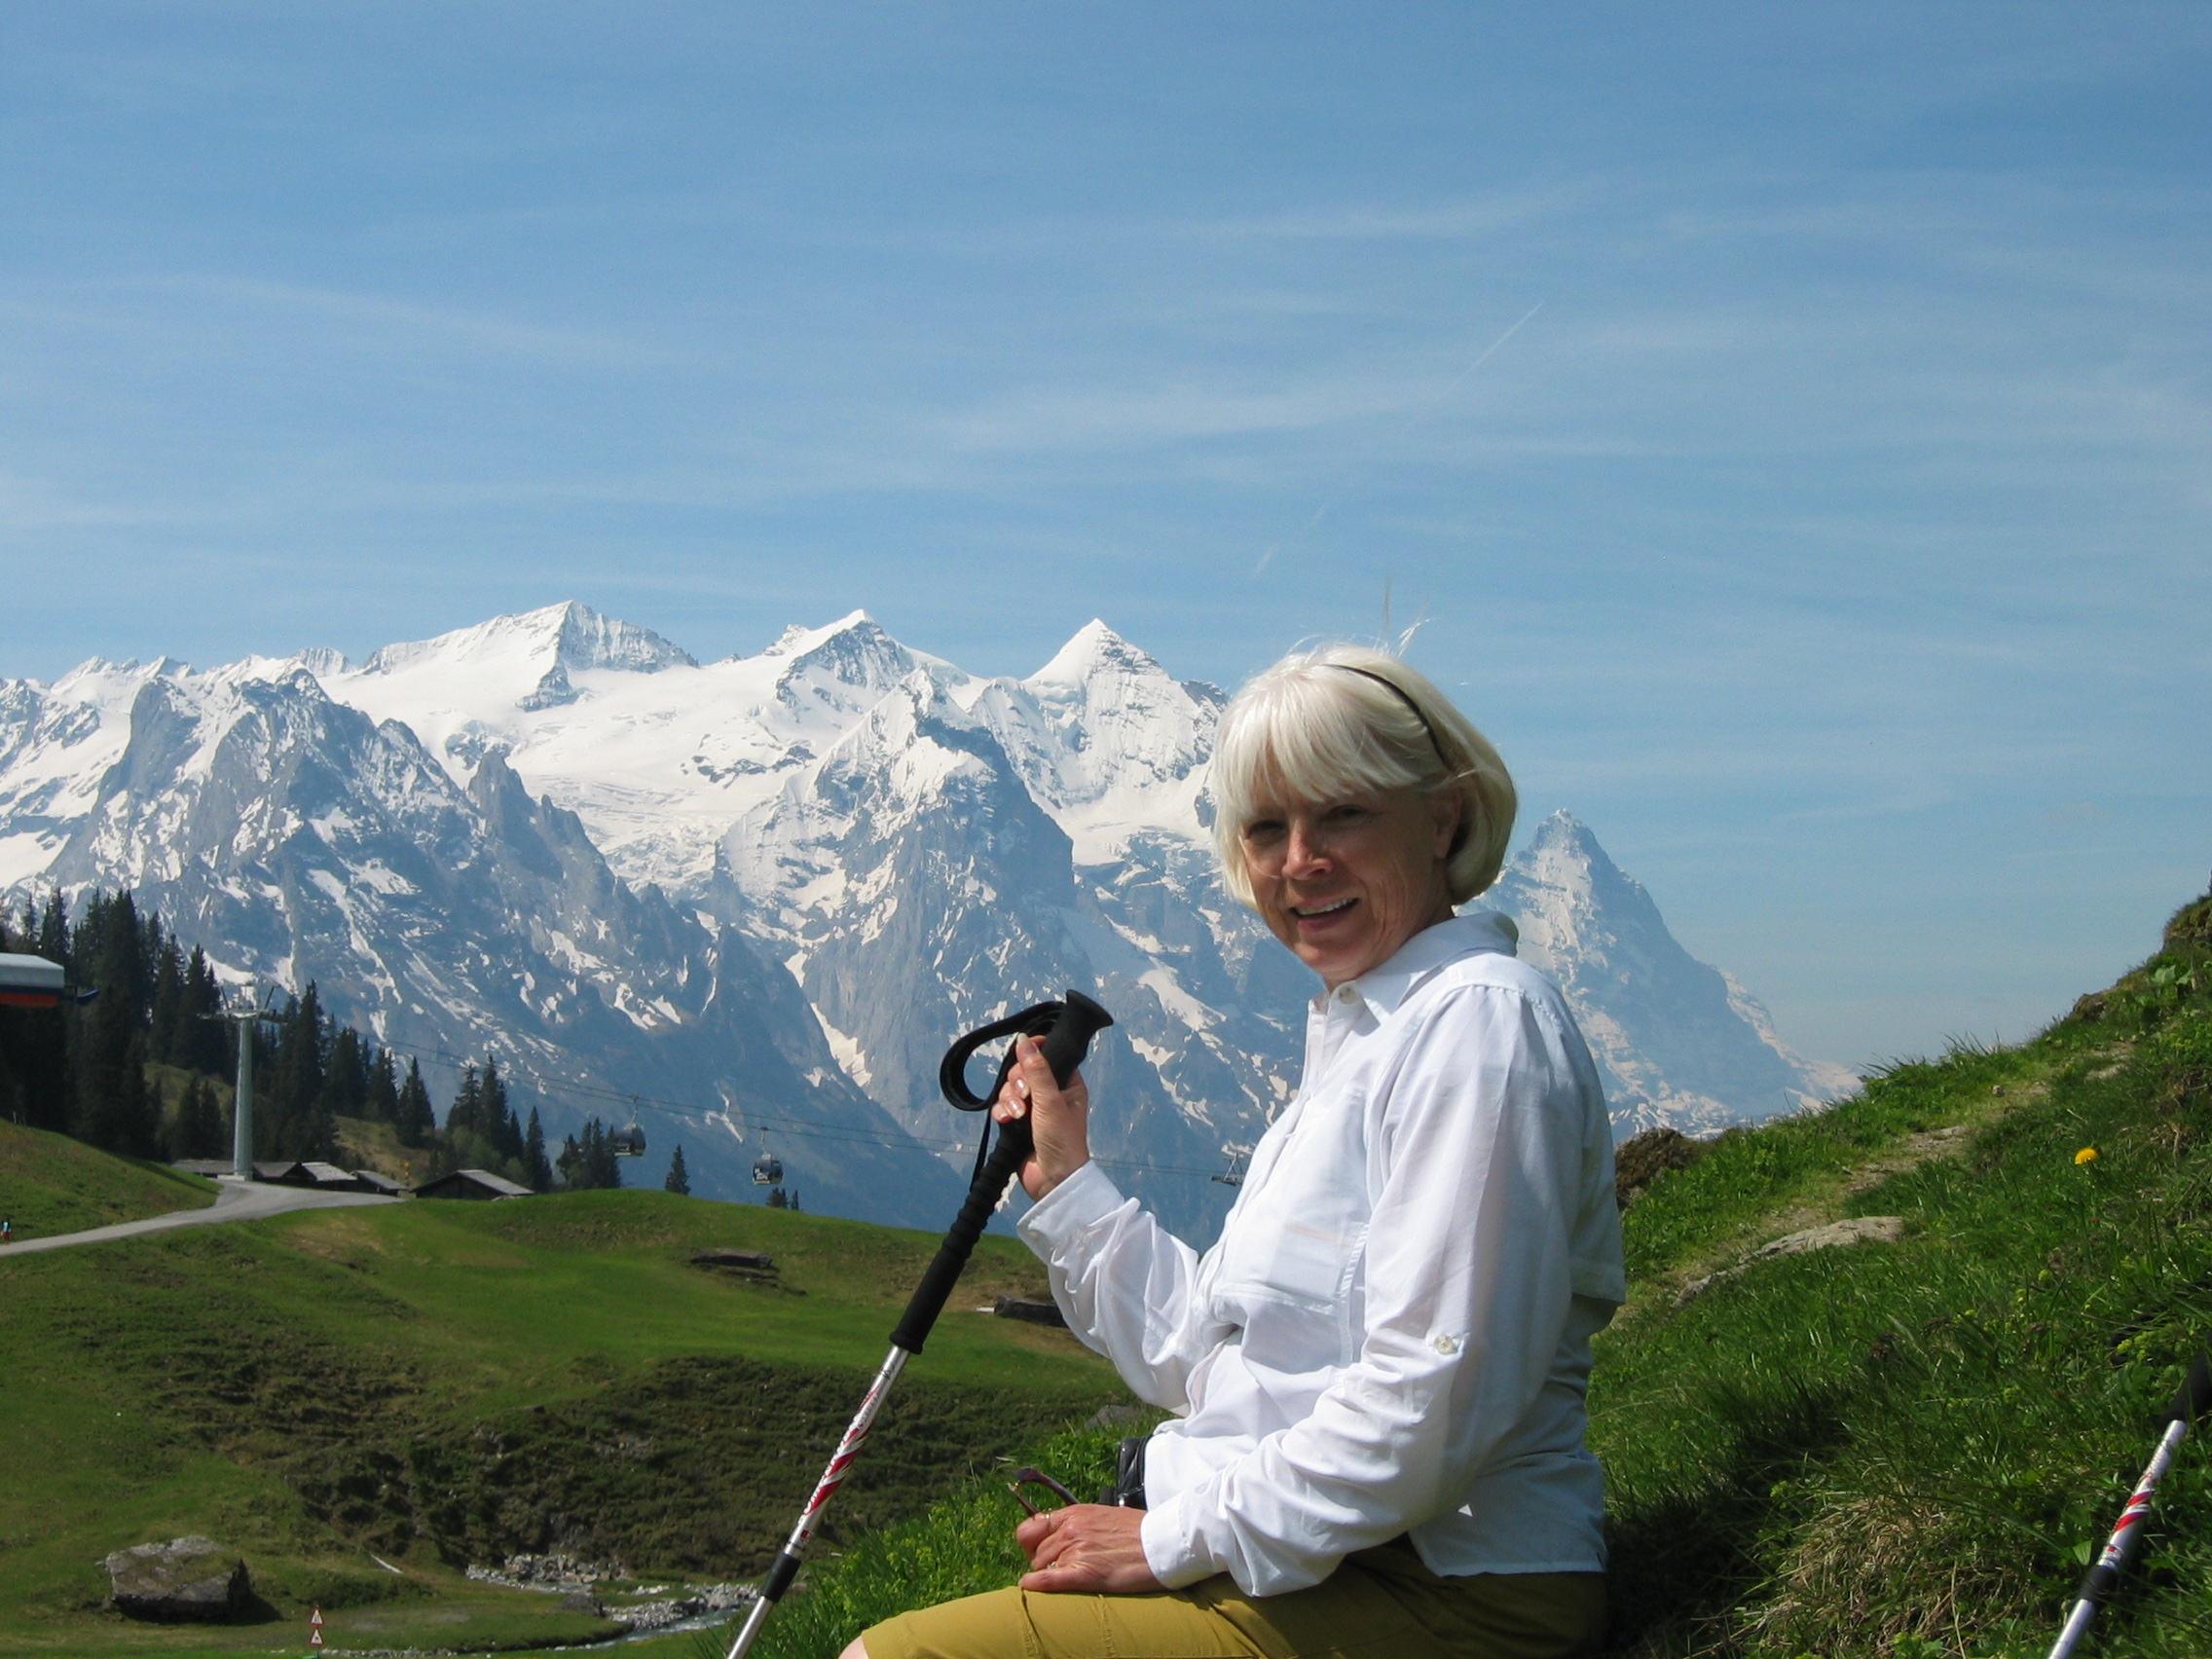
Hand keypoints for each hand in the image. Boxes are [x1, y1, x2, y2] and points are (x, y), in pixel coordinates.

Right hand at [992, 1034, 1090, 1199]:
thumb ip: (1037, 1070)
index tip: (1023, 1052)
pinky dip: (1002, 1111)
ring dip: (1009, 1098)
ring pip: (1010, 1088)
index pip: (1049, 1056)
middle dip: (1017, 1081)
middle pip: (1023, 1070)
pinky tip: (1006, 1121)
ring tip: (1017, 1115)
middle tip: (1024, 1095)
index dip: (1035, 1052)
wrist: (1052, 1180)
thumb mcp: (1050, 1101)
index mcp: (1067, 1084)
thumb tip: (1025, 1040)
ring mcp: (1032, 1108)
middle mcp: (1049, 1093)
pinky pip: (1002, 1106)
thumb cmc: (1062, 1139)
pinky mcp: (1017, 1123)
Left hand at [1014, 1503, 1162, 1594]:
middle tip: (1060, 1571)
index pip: (1031, 1528)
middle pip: (1036, 1552)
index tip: (1040, 1553)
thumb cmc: (1139, 1532)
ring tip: (1067, 1580)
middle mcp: (1070, 1530)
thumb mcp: (1104, 1517)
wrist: (1163, 1542)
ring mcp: (1076, 1550)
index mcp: (1074, 1514)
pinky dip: (1037, 1584)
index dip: (1031, 1543)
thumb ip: (1081, 1525)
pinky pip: (1049, 1579)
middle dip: (1042, 1563)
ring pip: (1041, 1566)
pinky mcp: (1085, 1573)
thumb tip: (1066, 1537)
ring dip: (1048, 1574)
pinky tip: (1029, 1586)